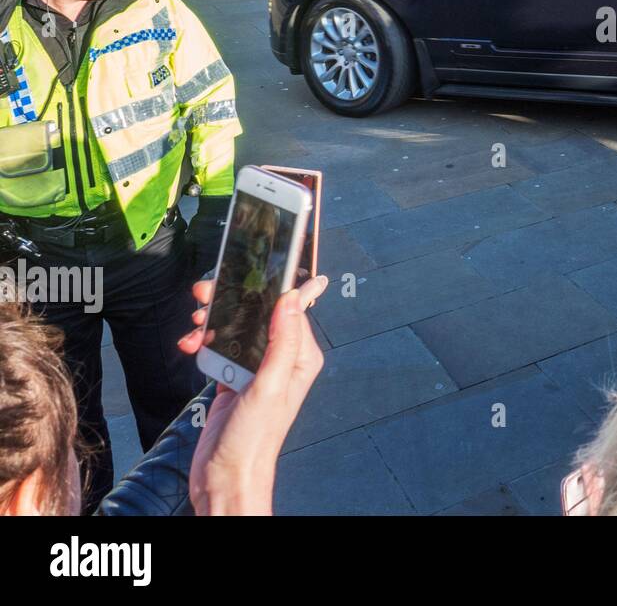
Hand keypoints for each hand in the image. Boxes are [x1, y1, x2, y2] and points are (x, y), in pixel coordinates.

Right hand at [181, 274, 327, 515]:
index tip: (257, 266)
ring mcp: (256, 368)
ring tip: (195, 323)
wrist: (225, 476)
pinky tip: (190, 345)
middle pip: (258, 313)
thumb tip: (293, 298)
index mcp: (300, 357)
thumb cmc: (254, 440)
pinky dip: (203, 343)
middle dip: (232, 300)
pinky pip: (218, 347)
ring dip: (212, 321)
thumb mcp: (270, 386)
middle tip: (206, 293)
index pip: (292, 308)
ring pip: (235, 327)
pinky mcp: (232, 377)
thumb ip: (282, 341)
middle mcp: (281, 359)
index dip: (271, 287)